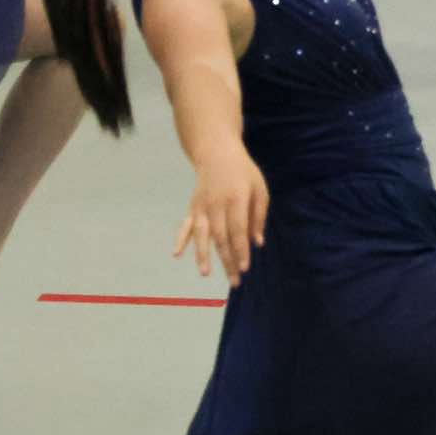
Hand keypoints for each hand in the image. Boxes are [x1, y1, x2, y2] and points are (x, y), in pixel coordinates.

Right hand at [173, 147, 268, 288]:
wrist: (217, 153)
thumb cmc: (243, 173)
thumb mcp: (259, 189)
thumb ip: (259, 216)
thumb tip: (257, 243)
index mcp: (236, 199)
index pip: (238, 230)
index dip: (241, 250)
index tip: (245, 268)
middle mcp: (216, 205)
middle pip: (221, 238)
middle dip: (228, 261)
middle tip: (234, 282)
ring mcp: (202, 207)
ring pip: (202, 235)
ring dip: (203, 255)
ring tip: (205, 273)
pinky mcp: (193, 208)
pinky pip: (185, 226)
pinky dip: (180, 240)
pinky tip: (176, 254)